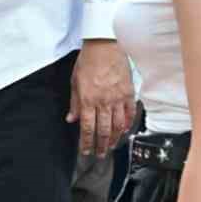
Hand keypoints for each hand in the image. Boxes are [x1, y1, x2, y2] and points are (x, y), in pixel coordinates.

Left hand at [69, 39, 134, 156]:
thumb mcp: (74, 82)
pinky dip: (127, 124)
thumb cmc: (87, 62)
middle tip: (100, 154)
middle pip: (103, 131)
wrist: (105, 47)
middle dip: (101, 145)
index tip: (86, 151)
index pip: (87, 128)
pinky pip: (129, 113)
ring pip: (118, 125)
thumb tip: (71, 119)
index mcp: (87, 100)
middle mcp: (103, 102)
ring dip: (115, 138)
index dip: (86, 142)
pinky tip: (124, 131)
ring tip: (111, 146)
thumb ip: (74, 103)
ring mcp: (118, 99)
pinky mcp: (129, 93)